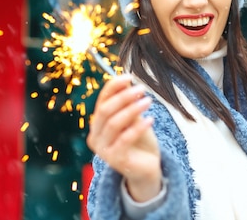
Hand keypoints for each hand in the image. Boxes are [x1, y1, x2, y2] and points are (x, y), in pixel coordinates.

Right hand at [87, 74, 161, 201]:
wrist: (146, 169)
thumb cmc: (139, 141)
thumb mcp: (134, 119)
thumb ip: (129, 104)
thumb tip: (127, 81)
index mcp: (97, 124)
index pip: (101, 100)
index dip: (113, 87)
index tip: (129, 76)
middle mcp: (95, 136)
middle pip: (105, 110)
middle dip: (124, 97)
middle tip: (142, 89)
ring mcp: (103, 150)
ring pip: (114, 123)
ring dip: (132, 109)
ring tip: (148, 101)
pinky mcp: (114, 160)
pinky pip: (125, 139)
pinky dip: (138, 127)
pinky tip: (150, 119)